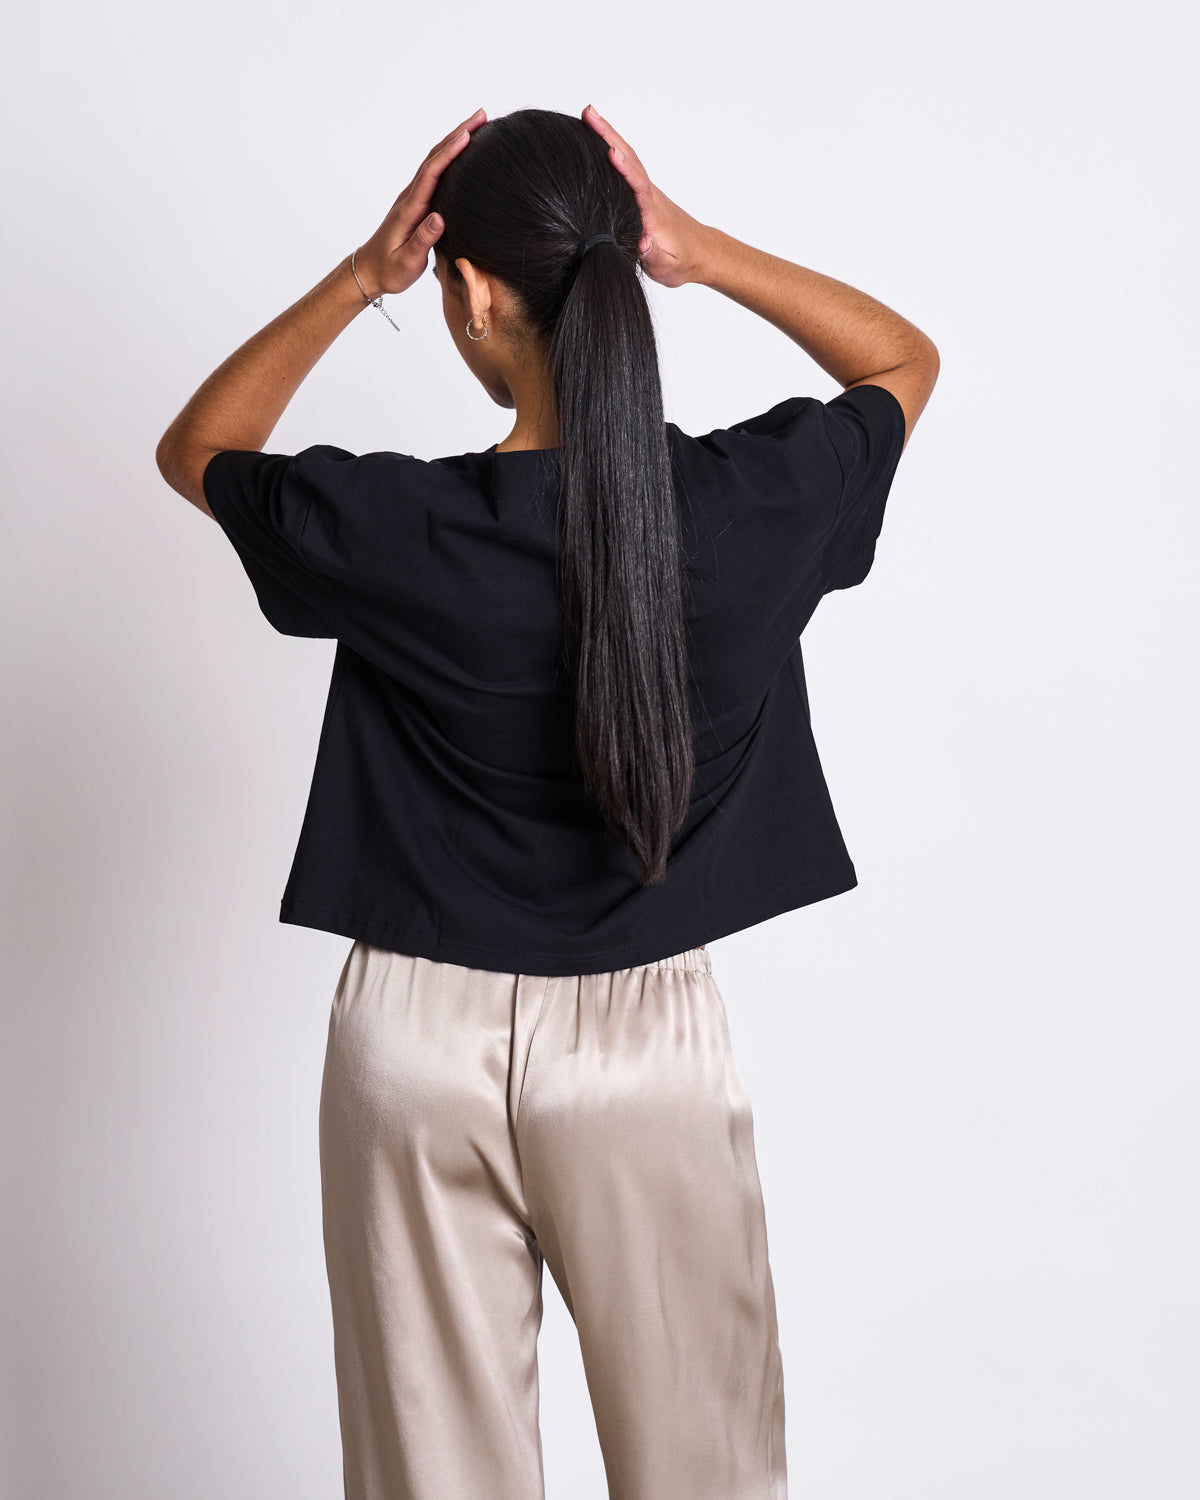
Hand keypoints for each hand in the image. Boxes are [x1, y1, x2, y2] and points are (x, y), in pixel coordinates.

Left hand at [354, 109, 486, 297]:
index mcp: (411, 209)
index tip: (469, 135)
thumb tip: (439, 218)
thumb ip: (422, 241)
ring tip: (477, 125)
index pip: (431, 173)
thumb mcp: (406, 262)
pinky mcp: (418, 202)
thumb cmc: (389, 270)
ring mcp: (414, 197)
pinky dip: (449, 156)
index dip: (450, 153)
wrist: (369, 270)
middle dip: (458, 134)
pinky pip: (435, 172)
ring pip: (435, 161)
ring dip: (454, 140)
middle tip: (482, 116)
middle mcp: (411, 197)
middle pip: (434, 157)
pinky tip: (462, 151)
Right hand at [581, 104, 709, 288]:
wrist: (699, 253)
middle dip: (608, 136)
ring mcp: (645, 192)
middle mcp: (648, 195)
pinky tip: (598, 141)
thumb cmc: (681, 259)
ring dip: (608, 136)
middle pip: (629, 160)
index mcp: (652, 212)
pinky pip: (625, 167)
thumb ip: (653, 254)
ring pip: (627, 159)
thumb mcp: (666, 264)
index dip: (624, 169)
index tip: (611, 152)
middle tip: (589, 113)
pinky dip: (611, 149)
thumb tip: (643, 244)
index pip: (637, 185)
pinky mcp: (641, 194)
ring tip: (588, 116)